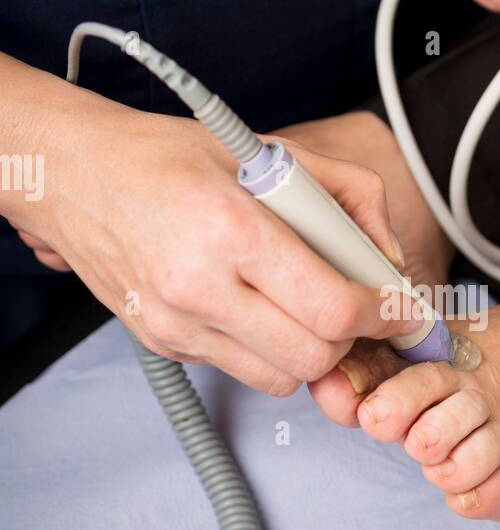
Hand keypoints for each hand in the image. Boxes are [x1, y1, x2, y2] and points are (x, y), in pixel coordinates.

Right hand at [14, 100, 425, 394]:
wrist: (75, 176)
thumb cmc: (171, 158)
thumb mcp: (272, 151)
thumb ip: (350, 196)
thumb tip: (389, 257)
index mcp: (232, 230)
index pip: (332, 308)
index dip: (380, 314)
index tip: (396, 306)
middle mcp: (201, 288)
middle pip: (313, 356)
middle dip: (350, 338)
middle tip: (354, 308)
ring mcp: (177, 325)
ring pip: (280, 378)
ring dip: (307, 351)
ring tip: (303, 307)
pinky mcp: (163, 345)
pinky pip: (239, 370)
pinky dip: (265, 349)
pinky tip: (254, 306)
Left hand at [311, 241, 499, 520]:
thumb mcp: (459, 344)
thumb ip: (398, 363)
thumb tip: (331, 380)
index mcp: (457, 365)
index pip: (407, 387)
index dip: (385, 407)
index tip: (375, 417)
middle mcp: (484, 400)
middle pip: (426, 437)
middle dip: (417, 443)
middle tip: (428, 437)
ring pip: (453, 473)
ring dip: (446, 471)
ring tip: (461, 453)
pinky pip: (484, 500)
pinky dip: (470, 495)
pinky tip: (482, 474)